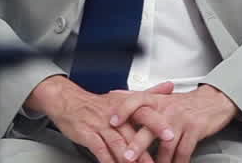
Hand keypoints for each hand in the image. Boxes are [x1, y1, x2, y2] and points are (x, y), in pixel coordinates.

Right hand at [27, 76, 173, 162]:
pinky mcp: (88, 134)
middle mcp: (116, 115)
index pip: (145, 113)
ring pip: (118, 143)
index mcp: (127, 105)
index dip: (158, 124)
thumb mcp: (125, 95)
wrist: (69, 101)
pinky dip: (108, 159)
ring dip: (129, 158)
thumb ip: (150, 93)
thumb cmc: (99, 103)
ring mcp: (101, 125)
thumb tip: (169, 86)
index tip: (171, 135)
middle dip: (146, 148)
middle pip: (133, 132)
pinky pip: (100, 149)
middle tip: (156, 161)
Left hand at [112, 84, 237, 162]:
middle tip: (127, 157)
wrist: (213, 100)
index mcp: (156, 100)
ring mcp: (181, 119)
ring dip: (159, 162)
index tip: (112, 122)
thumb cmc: (183, 103)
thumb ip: (138, 99)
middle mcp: (167, 108)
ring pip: (167, 144)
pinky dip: (178, 162)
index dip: (123, 109)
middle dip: (137, 145)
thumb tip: (114, 95)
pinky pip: (184, 150)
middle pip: (149, 127)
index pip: (136, 100)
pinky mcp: (195, 129)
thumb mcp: (161, 97)